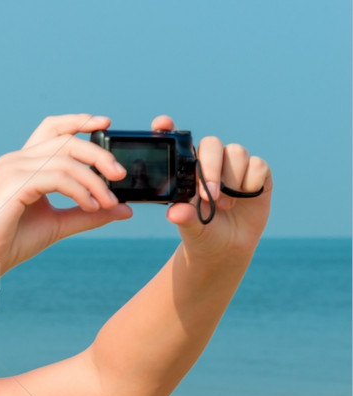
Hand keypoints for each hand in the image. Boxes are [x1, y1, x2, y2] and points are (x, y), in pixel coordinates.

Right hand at [0, 114, 132, 270]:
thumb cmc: (9, 243)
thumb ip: (88, 213)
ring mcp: (12, 169)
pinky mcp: (13, 183)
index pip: (52, 129)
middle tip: (120, 174)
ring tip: (108, 203)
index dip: (78, 121)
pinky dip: (80, 191)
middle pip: (65, 139)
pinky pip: (58, 177)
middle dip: (98, 154)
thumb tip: (124, 209)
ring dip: (94, 179)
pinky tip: (91, 206)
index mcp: (22, 164)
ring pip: (65, 158)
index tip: (105, 123)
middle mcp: (16, 160)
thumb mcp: (57, 225)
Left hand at [153, 116, 272, 259]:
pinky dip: (251, 183)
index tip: (161, 124)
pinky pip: (258, 165)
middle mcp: (211, 160)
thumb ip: (184, 217)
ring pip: (237, 152)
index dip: (169, 128)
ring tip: (225, 205)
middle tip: (209, 195)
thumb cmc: (202, 232)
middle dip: (211, 168)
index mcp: (188, 168)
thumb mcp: (190, 228)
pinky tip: (244, 198)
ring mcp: (235, 164)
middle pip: (212, 144)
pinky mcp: (257, 172)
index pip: (179, 141)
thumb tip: (174, 213)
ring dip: (231, 180)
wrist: (226, 247)